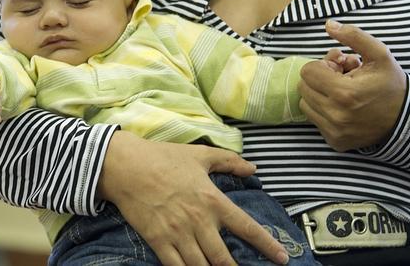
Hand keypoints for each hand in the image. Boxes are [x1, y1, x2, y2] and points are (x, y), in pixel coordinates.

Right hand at [98, 131, 289, 265]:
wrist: (127, 165)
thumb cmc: (163, 158)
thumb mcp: (200, 154)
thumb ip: (229, 161)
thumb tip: (253, 168)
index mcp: (212, 200)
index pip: (247, 228)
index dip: (267, 245)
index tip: (282, 258)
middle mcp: (199, 221)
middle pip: (224, 258)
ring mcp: (178, 234)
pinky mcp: (158, 241)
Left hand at [299, 20, 405, 150]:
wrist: (408, 119)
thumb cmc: (391, 84)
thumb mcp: (379, 54)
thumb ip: (353, 36)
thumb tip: (328, 25)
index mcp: (344, 92)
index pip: (308, 71)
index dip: (322, 65)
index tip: (339, 67)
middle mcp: (335, 114)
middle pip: (304, 87)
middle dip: (319, 78)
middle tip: (341, 78)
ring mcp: (334, 131)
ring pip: (305, 104)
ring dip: (318, 95)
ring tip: (340, 92)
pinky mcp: (334, 142)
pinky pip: (314, 121)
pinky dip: (323, 111)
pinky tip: (342, 108)